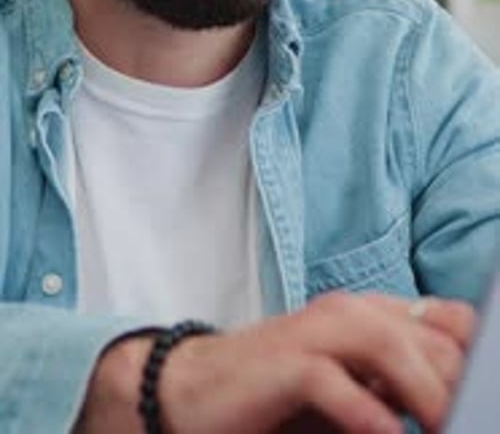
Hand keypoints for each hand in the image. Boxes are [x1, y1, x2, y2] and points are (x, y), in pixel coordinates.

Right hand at [74, 291, 475, 433]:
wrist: (195, 387)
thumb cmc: (279, 394)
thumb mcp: (352, 388)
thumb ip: (397, 386)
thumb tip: (455, 406)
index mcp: (372, 313)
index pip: (450, 321)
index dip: (478, 356)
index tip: (486, 399)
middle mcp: (348, 312)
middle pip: (428, 336)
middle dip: (457, 385)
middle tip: (465, 424)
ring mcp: (314, 332)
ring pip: (387, 345)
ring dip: (424, 393)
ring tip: (441, 429)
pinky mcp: (283, 363)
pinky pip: (332, 380)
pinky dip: (365, 411)